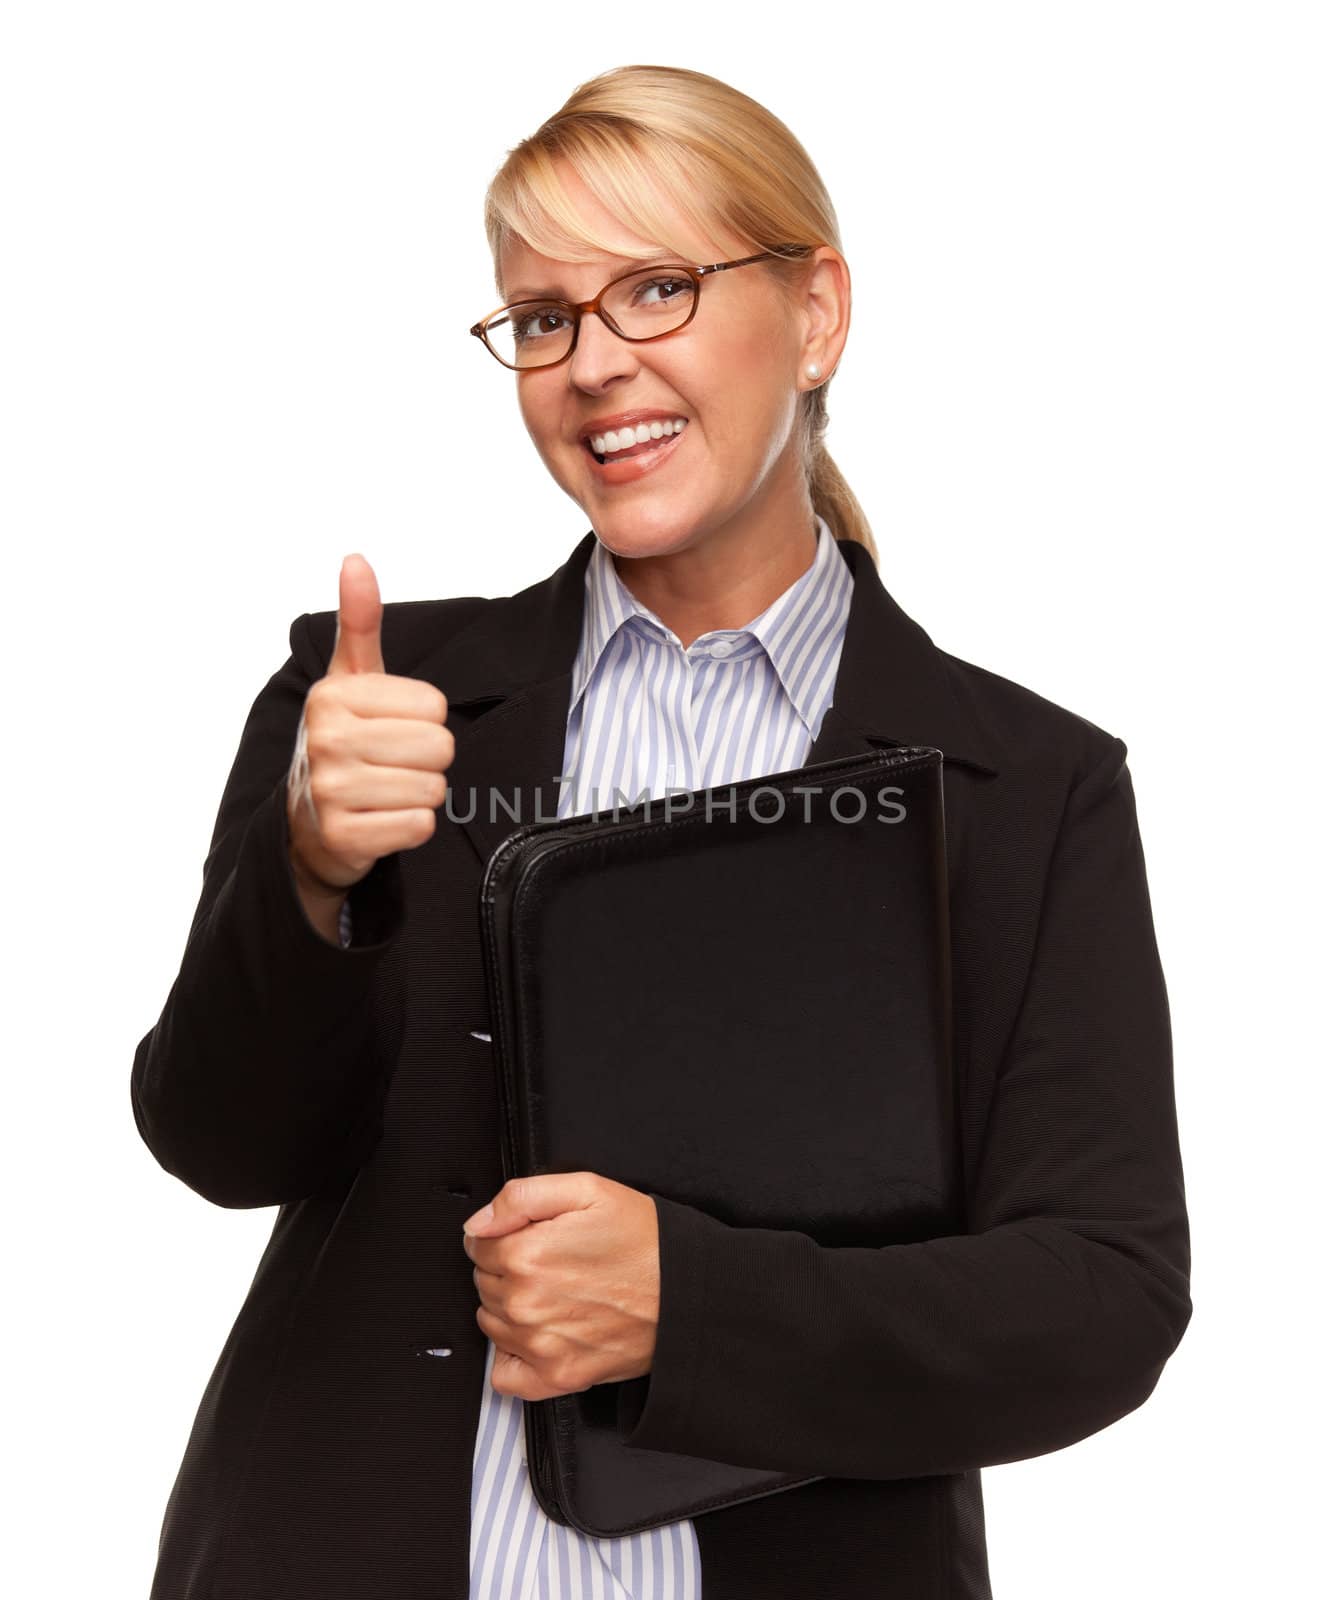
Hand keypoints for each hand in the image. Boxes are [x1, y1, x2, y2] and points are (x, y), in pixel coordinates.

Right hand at [286, 553, 455, 891]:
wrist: (305, 825)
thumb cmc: (343, 741)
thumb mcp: (349, 679)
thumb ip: (359, 622)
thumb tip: (355, 559)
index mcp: (333, 695)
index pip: (435, 707)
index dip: (424, 721)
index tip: (390, 729)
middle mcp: (326, 739)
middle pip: (440, 747)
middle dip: (427, 760)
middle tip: (391, 765)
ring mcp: (329, 791)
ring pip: (433, 789)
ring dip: (418, 795)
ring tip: (384, 792)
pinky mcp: (343, 838)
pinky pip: (419, 827)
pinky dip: (409, 828)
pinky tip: (380, 821)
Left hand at [461, 1172, 660, 1401]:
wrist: (687, 1291)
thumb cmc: (644, 1240)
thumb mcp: (587, 1190)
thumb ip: (521, 1196)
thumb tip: (479, 1222)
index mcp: (527, 1254)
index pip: (477, 1244)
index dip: (501, 1234)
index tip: (528, 1234)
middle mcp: (526, 1303)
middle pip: (483, 1282)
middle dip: (506, 1268)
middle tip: (549, 1260)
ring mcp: (539, 1345)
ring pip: (491, 1322)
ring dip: (510, 1307)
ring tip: (553, 1293)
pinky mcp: (558, 1377)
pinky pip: (504, 1376)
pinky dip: (512, 1358)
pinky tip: (537, 1335)